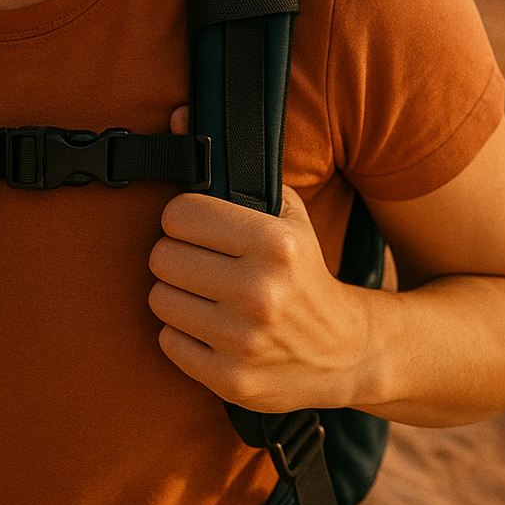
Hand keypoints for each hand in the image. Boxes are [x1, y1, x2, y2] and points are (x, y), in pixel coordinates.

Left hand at [148, 180, 371, 415]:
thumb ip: (240, 174)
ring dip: (176, 295)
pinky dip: (183, 334)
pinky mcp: (231, 380)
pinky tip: (210, 328)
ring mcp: (243, 341)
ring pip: (160, 299)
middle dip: (176, 256)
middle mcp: (259, 291)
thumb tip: (180, 124)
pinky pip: (168, 341)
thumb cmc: (304, 274)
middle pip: (162, 257)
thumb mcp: (288, 215)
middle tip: (198, 262)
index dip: (182, 218)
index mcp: (273, 243)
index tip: (195, 227)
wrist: (345, 353)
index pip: (179, 214)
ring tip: (205, 295)